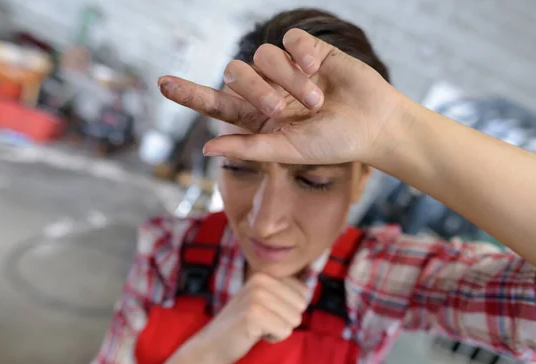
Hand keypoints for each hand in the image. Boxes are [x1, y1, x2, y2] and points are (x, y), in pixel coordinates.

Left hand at [158, 28, 411, 167]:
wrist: (374, 125)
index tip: (161, 83)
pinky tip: (319, 70)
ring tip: (316, 99)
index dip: (189, 93)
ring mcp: (286, 70)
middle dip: (256, 90)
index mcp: (258, 118)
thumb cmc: (334, 143)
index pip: (216, 103)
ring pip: (262, 55)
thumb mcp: (289, 150)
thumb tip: (207, 148)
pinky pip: (288, 40)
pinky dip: (301, 55)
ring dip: (288, 79)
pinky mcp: (308, 49)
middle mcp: (267, 91)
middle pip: (237, 73)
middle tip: (284, 109)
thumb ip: (249, 147)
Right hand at [194, 273, 308, 363]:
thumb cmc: (242, 323)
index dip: (289, 308)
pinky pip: (284, 331)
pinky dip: (273, 338)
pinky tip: (255, 334)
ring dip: (278, 329)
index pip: (303, 292)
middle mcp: (260, 280)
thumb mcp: (262, 299)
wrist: (211, 343)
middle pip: (300, 306)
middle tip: (261, 321)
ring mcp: (256, 297)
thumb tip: (310, 288)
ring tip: (257, 327)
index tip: (268, 311)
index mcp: (264, 274)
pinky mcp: (254, 315)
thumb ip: (283, 292)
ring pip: (294, 320)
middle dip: (285, 319)